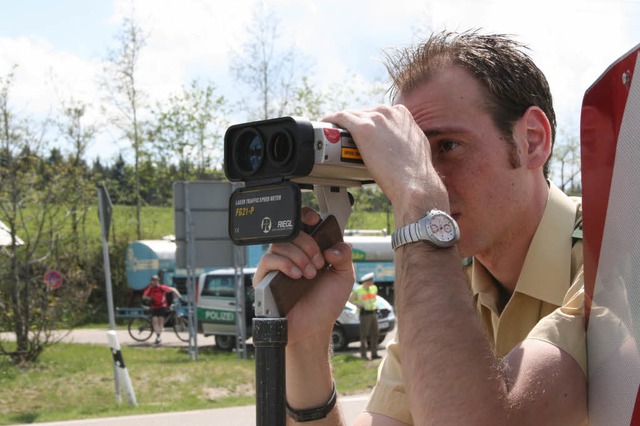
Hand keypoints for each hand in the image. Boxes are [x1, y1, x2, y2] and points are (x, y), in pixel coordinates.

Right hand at [253, 208, 354, 347]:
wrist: (314, 327)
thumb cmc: (326, 304)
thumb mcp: (344, 276)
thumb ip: (345, 256)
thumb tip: (333, 245)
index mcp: (309, 249)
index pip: (302, 223)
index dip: (306, 216)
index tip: (315, 221)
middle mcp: (292, 254)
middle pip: (292, 231)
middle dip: (309, 245)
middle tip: (319, 264)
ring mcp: (277, 265)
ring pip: (281, 243)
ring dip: (300, 256)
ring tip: (310, 275)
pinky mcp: (265, 277)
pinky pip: (269, 259)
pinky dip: (285, 264)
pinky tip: (296, 275)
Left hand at [323, 105, 449, 223]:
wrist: (414, 183)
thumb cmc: (415, 172)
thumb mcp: (416, 146)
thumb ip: (405, 139)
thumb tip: (397, 145)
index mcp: (402, 114)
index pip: (377, 114)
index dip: (368, 124)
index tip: (361, 133)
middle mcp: (389, 112)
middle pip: (363, 114)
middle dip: (354, 125)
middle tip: (345, 138)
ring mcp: (376, 119)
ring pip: (351, 115)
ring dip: (341, 124)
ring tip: (333, 136)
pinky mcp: (363, 129)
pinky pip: (341, 118)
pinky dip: (331, 120)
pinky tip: (325, 125)